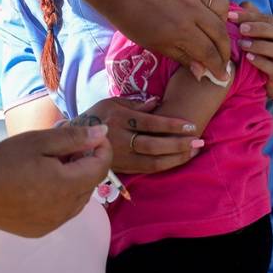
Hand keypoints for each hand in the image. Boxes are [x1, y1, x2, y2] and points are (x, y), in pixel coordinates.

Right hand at [0, 124, 110, 236]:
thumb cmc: (4, 161)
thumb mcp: (39, 141)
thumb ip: (74, 138)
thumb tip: (102, 133)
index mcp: (67, 185)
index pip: (101, 167)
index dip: (103, 148)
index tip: (94, 135)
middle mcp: (65, 209)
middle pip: (91, 183)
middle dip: (87, 163)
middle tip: (66, 147)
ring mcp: (53, 222)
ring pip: (79, 200)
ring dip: (76, 181)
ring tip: (53, 164)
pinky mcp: (40, 230)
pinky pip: (63, 212)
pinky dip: (62, 197)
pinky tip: (42, 184)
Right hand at [81, 98, 200, 174]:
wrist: (74, 140)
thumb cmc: (98, 115)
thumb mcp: (112, 102)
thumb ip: (135, 104)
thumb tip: (157, 102)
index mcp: (119, 119)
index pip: (151, 124)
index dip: (172, 125)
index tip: (191, 125)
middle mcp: (120, 139)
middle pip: (154, 145)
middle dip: (179, 144)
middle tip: (198, 141)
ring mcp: (121, 157)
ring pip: (153, 162)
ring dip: (177, 158)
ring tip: (194, 151)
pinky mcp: (122, 168)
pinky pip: (147, 170)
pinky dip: (166, 165)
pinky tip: (179, 160)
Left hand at [105, 0, 231, 81]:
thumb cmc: (134, 23)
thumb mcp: (156, 46)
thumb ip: (183, 57)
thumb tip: (202, 72)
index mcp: (182, 31)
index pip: (209, 52)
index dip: (217, 67)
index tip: (222, 76)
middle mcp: (193, 11)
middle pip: (221, 33)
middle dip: (225, 51)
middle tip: (224, 61)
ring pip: (223, 10)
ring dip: (224, 24)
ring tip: (217, 34)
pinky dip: (215, 4)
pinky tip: (209, 12)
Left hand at [230, 1, 272, 100]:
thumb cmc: (264, 52)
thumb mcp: (258, 34)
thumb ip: (251, 19)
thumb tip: (243, 4)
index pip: (267, 18)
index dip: (249, 16)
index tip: (230, 15)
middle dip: (260, 28)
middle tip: (241, 29)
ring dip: (260, 46)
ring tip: (242, 45)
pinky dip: (261, 62)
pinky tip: (248, 58)